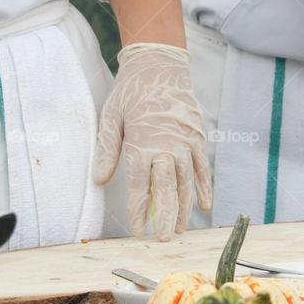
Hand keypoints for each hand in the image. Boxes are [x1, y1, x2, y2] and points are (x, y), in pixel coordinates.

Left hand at [93, 44, 212, 240]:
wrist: (160, 65)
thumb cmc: (130, 91)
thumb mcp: (110, 117)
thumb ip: (107, 150)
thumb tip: (99, 179)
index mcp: (141, 143)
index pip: (139, 186)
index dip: (139, 211)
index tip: (139, 230)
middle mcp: (166, 146)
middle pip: (167, 189)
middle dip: (165, 217)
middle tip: (165, 239)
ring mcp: (185, 142)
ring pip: (187, 183)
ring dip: (184, 208)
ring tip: (180, 229)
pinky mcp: (198, 137)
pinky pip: (202, 168)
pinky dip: (204, 188)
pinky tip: (203, 206)